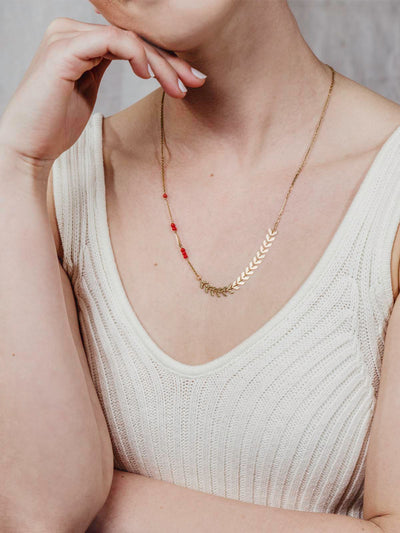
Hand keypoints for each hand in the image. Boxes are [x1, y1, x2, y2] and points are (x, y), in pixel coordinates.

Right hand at [0, 17, 205, 173]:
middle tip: (196, 81)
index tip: (190, 80)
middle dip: (170, 60)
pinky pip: (110, 41)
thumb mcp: (88, 90)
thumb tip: (142, 64)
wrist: (28, 147)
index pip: (131, 41)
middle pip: (133, 37)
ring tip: (178, 87)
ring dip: (160, 62)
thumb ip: (106, 69)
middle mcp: (72, 31)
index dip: (164, 59)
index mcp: (79, 40)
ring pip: (128, 38)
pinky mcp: (64, 50)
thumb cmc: (56, 124)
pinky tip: (147, 74)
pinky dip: (134, 54)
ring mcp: (66, 37)